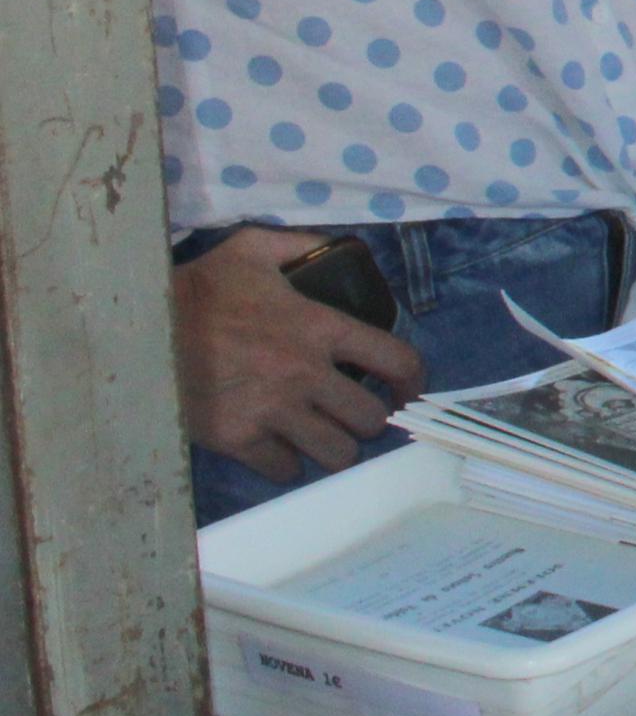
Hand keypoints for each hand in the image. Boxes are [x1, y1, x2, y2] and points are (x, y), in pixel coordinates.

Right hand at [171, 229, 424, 482]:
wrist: (141, 328)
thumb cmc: (200, 289)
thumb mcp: (253, 250)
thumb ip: (301, 245)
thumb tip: (338, 246)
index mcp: (319, 327)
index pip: (396, 360)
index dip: (413, 383)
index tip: (408, 392)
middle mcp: (305, 373)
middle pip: (369, 419)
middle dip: (367, 421)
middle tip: (353, 417)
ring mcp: (273, 409)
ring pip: (336, 453)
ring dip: (335, 449)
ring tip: (324, 439)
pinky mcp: (238, 438)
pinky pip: (284, 470)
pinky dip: (287, 465)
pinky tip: (280, 451)